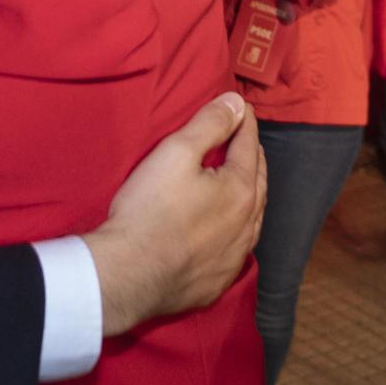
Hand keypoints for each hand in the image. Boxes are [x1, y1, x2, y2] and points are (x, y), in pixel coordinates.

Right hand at [82, 92, 266, 336]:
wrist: (128, 274)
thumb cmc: (149, 210)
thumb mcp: (176, 153)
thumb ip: (210, 124)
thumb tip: (237, 103)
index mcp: (241, 191)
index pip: (248, 146)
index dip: (243, 122)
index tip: (242, 107)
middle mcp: (247, 225)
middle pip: (257, 181)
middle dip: (253, 156)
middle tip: (246, 139)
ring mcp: (234, 257)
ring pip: (253, 219)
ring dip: (250, 195)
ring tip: (243, 181)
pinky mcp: (217, 281)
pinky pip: (237, 249)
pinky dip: (237, 230)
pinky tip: (227, 230)